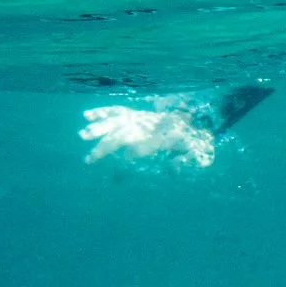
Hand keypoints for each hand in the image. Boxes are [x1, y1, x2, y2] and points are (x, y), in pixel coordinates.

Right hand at [81, 102, 218, 166]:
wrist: (203, 114)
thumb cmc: (197, 139)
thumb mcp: (197, 154)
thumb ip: (183, 162)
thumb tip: (171, 170)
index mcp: (164, 136)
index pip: (141, 148)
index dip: (129, 159)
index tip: (115, 175)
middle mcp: (150, 125)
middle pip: (122, 135)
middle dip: (104, 148)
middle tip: (89, 160)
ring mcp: (143, 117)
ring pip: (117, 120)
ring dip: (99, 128)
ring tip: (82, 136)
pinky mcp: (139, 113)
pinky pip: (118, 111)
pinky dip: (102, 112)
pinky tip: (86, 116)